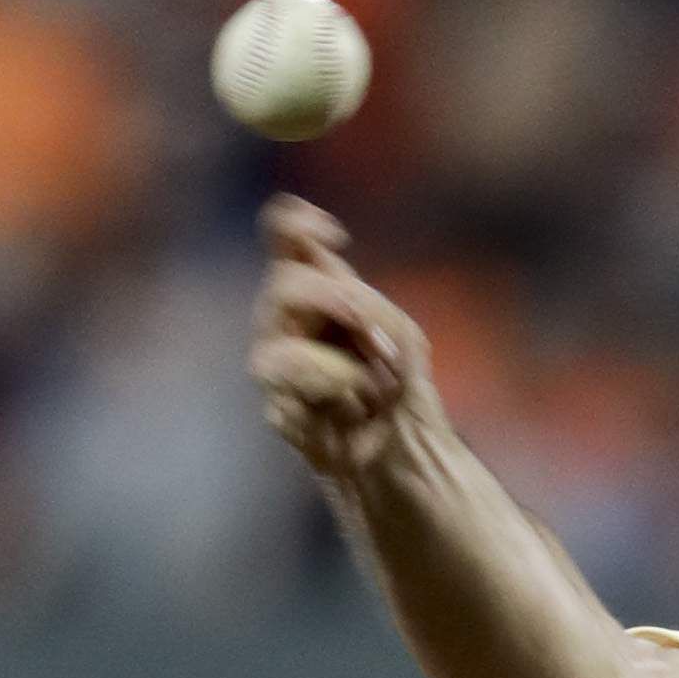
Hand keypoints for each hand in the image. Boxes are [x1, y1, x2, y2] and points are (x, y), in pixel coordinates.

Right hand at [248, 194, 439, 475]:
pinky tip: (350, 408)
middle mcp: (286, 320)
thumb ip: (374, 310)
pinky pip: (287, 396)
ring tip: (367, 386)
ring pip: (273, 349)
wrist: (405, 452)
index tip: (335, 236)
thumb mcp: (405, 339)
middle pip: (282, 284)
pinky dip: (329, 395)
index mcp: (317, 290)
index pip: (283, 240)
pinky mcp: (279, 409)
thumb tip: (350, 305)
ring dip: (331, 367)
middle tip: (370, 330)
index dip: (295, 226)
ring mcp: (276, 365)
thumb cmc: (400, 388)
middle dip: (332, 300)